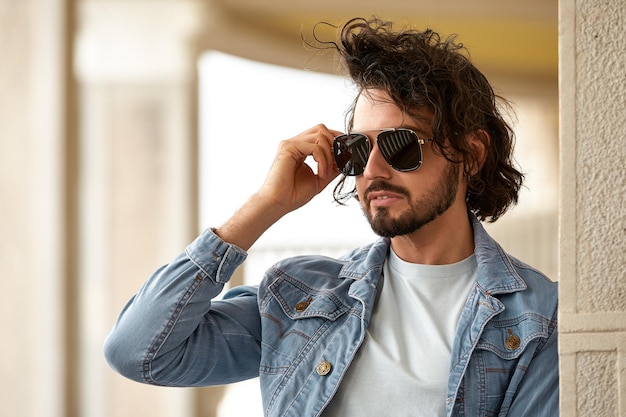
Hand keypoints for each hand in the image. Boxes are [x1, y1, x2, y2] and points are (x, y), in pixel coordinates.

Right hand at [215, 124, 341, 250]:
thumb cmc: (293, 194)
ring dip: (329, 155)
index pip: (321, 133)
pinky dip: (322, 160)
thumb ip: (331, 168)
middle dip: (334, 143)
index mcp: (300, 149)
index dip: (336, 139)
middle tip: (337, 162)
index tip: (345, 153)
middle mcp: (295, 143)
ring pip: (320, 136)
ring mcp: (290, 144)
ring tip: (325, 173)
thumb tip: (344, 160)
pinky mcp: (288, 148)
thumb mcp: (319, 179)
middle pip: (321, 128)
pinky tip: (320, 174)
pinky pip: (314, 147)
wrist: (278, 204)